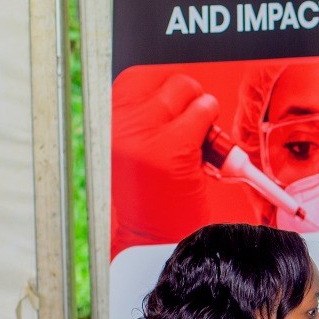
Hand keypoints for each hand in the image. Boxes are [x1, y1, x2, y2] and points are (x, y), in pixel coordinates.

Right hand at [111, 72, 218, 248]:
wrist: (153, 240)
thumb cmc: (151, 198)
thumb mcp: (135, 152)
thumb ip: (146, 120)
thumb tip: (180, 89)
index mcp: (105, 124)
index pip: (137, 78)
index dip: (164, 86)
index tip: (177, 101)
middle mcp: (118, 125)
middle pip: (165, 79)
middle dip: (188, 96)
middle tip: (194, 123)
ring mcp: (143, 134)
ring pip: (187, 90)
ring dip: (204, 109)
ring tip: (200, 141)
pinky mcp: (171, 147)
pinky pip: (203, 112)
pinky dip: (213, 125)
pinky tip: (208, 149)